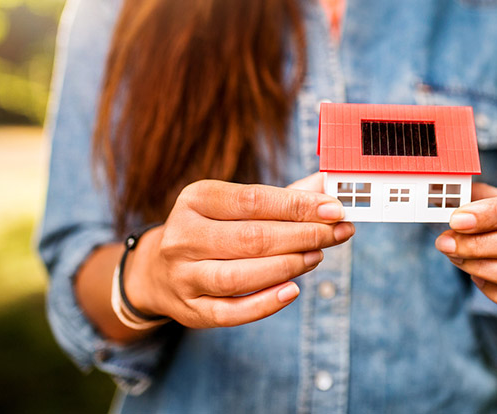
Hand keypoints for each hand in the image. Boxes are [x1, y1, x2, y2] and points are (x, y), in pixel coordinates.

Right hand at [124, 173, 352, 327]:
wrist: (159, 271)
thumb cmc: (215, 230)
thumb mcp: (236, 205)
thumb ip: (283, 196)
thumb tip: (327, 184)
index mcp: (195, 199)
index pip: (253, 200)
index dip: (298, 205)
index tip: (335, 210)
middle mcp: (183, 236)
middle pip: (252, 238)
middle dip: (303, 236)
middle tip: (338, 233)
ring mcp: (183, 276)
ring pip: (240, 275)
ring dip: (287, 267)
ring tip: (317, 256)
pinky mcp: (190, 310)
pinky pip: (231, 311)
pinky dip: (265, 303)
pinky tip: (293, 290)